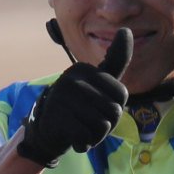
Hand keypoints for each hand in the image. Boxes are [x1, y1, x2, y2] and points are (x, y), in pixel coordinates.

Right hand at [15, 28, 131, 165]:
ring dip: (96, 136)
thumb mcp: (98, 82)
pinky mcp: (56, 118)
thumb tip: (126, 29)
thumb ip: (115, 60)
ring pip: (102, 126)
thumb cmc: (80, 106)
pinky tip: (74, 139)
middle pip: (114, 111)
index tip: (98, 108)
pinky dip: (85, 144)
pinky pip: (88, 137)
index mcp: (84, 69)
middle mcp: (71, 79)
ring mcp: (62, 98)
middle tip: (89, 122)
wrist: (47, 131)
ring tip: (81, 129)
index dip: (116, 109)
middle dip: (107, 125)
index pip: (122, 95)